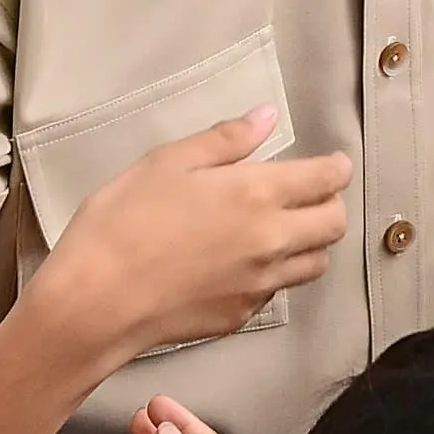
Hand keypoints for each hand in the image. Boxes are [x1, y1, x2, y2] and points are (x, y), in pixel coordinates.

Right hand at [35, 106, 352, 358]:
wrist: (97, 301)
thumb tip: (266, 118)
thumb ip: (224, 140)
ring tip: (285, 230)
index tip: (333, 163)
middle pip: (334, 225)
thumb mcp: (167, 163)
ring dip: (310, 243)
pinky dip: (275, 274)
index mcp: (257, 194)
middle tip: (309, 194)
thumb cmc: (123, 221)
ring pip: (315, 263)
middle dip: (331, 204)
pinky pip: (277, 291)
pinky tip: (246, 264)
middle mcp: (272, 241)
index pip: (325, 179)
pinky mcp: (242, 316)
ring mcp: (260, 284)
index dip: (337, 167)